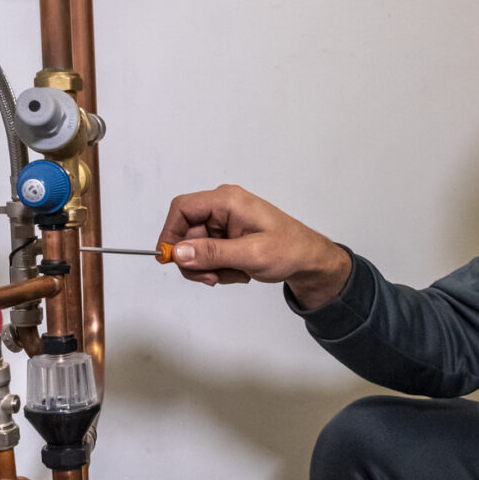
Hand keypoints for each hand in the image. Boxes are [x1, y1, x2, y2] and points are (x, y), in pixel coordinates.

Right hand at [158, 184, 351, 308]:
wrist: (308, 260)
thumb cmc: (289, 250)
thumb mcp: (251, 254)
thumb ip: (213, 253)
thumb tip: (177, 253)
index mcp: (227, 201)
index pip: (182, 209)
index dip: (170, 233)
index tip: (170, 260)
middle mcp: (222, 207)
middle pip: (186, 233)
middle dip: (196, 260)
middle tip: (212, 279)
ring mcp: (224, 222)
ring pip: (196, 249)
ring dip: (211, 268)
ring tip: (236, 273)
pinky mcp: (227, 237)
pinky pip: (208, 255)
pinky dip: (219, 269)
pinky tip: (240, 271)